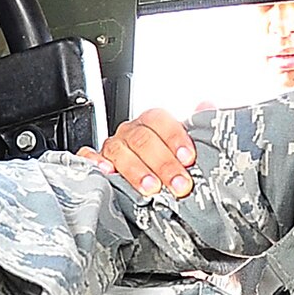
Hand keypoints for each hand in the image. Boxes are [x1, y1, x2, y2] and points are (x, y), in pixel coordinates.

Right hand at [81, 108, 195, 196]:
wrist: (148, 178)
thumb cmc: (168, 161)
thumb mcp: (187, 146)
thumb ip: (198, 124)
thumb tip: (207, 106)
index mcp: (151, 123)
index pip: (160, 120)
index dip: (174, 137)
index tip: (189, 158)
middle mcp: (130, 132)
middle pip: (142, 139)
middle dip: (162, 163)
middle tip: (179, 184)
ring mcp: (111, 147)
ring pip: (118, 151)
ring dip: (136, 170)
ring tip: (152, 188)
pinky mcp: (95, 163)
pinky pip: (86, 157)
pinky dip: (93, 162)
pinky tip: (106, 172)